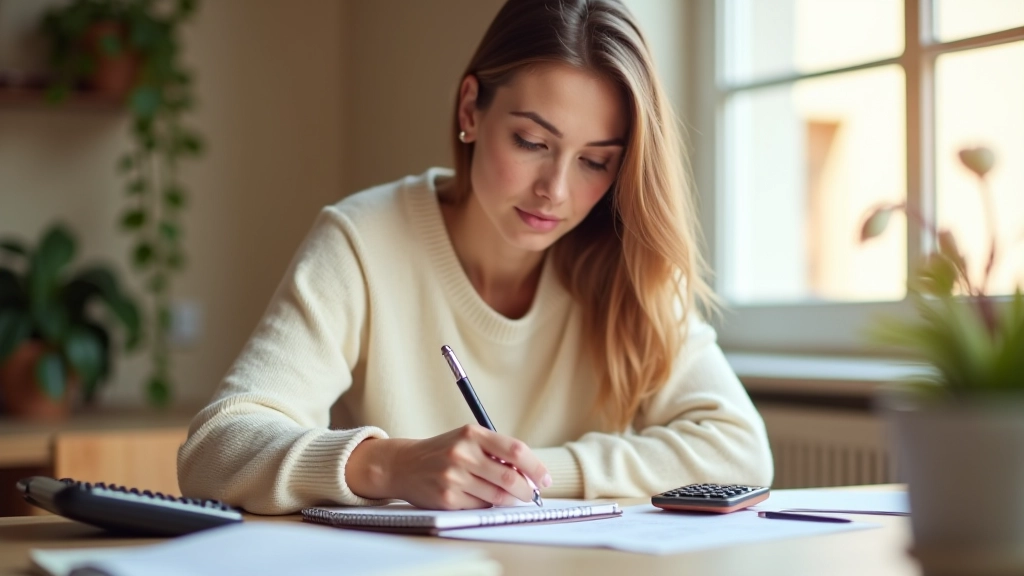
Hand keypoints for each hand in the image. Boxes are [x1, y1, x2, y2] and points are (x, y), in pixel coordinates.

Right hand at [348, 425, 550, 508]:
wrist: (404, 465)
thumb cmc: (443, 451)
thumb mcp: (468, 439)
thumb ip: (497, 451)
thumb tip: (530, 474)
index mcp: (472, 433)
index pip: (516, 451)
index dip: (536, 467)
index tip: (544, 479)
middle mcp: (462, 453)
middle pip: (510, 477)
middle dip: (527, 490)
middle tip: (531, 494)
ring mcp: (453, 477)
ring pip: (498, 496)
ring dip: (509, 499)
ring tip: (509, 496)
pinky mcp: (447, 498)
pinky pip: (480, 506)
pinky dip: (487, 504)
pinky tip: (480, 496)